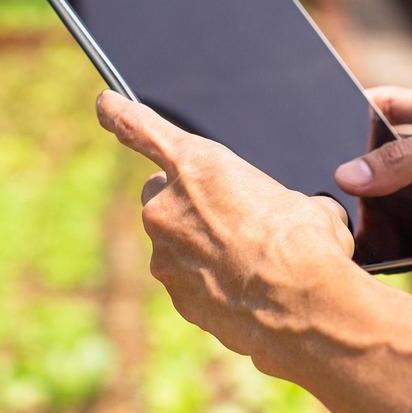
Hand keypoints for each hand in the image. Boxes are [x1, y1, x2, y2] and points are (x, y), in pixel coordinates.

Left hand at [97, 91, 358, 367]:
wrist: (302, 307)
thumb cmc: (307, 245)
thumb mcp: (302, 202)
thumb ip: (271, 198)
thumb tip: (299, 214)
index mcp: (197, 166)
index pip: (141, 128)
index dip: (119, 113)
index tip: (104, 105)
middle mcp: (167, 207)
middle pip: (160, 196)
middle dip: (185, 204)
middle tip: (229, 219)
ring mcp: (165, 254)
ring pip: (174, 243)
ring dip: (202, 247)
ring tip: (250, 261)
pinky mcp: (175, 295)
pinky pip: (187, 280)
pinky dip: (209, 283)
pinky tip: (245, 290)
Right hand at [334, 86, 411, 286]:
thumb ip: (403, 158)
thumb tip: (346, 175)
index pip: (385, 104)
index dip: (352, 108)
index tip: (314, 117)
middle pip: (377, 153)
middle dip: (349, 161)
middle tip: (312, 168)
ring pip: (385, 195)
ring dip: (364, 202)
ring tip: (325, 207)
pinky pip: (401, 233)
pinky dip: (383, 237)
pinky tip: (357, 239)